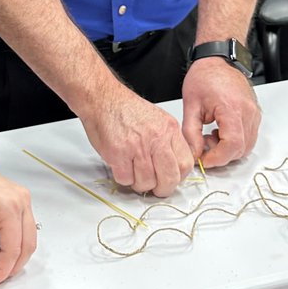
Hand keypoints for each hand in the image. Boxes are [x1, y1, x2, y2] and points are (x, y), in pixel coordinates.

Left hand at [0, 161, 36, 288]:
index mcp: (9, 207)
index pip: (12, 249)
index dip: (2, 270)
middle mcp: (22, 202)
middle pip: (27, 246)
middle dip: (12, 266)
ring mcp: (25, 200)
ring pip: (29, 239)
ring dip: (16, 256)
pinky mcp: (22, 201)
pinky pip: (26, 229)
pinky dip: (16, 243)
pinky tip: (1, 250)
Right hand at [79, 83, 193, 196]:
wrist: (102, 99)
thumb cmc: (126, 109)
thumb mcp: (158, 119)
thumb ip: (169, 141)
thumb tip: (173, 166)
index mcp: (169, 130)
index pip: (185, 164)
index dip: (178, 177)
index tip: (171, 178)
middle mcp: (156, 139)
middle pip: (169, 179)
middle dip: (162, 189)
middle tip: (156, 188)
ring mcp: (137, 147)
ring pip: (146, 183)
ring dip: (139, 183)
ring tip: (133, 172)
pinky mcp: (118, 154)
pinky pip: (126, 180)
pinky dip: (123, 178)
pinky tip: (121, 167)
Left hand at [181, 58, 259, 168]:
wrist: (218, 60)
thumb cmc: (205, 76)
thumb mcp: (191, 106)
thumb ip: (191, 133)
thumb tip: (194, 153)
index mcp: (231, 108)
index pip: (232, 145)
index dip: (217, 158)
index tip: (204, 160)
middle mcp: (247, 112)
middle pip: (241, 149)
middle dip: (221, 155)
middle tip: (203, 146)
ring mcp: (254, 113)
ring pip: (247, 145)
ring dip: (228, 149)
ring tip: (210, 136)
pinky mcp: (255, 113)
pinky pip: (249, 136)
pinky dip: (235, 141)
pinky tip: (220, 131)